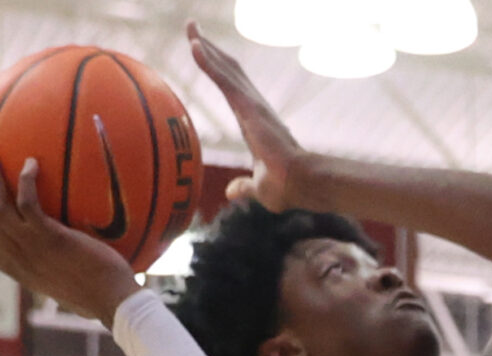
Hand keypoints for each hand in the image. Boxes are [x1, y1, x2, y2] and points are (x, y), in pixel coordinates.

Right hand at [0, 150, 141, 326]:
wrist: (112, 302)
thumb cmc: (101, 297)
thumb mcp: (71, 288)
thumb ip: (60, 272)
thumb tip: (69, 262)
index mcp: (21, 272)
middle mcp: (19, 260)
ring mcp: (32, 248)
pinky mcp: (50, 238)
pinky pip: (28, 202)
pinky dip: (25, 180)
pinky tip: (31, 163)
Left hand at [186, 21, 315, 211]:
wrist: (301, 185)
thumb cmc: (287, 188)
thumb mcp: (259, 188)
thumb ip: (244, 187)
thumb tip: (232, 193)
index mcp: (253, 121)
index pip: (232, 87)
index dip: (217, 68)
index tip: (203, 51)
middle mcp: (253, 106)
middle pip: (228, 69)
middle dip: (210, 47)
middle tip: (192, 27)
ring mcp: (252, 104)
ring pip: (226, 68)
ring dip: (206, 47)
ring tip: (190, 27)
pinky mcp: (249, 107)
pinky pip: (224, 80)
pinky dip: (209, 62)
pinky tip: (195, 46)